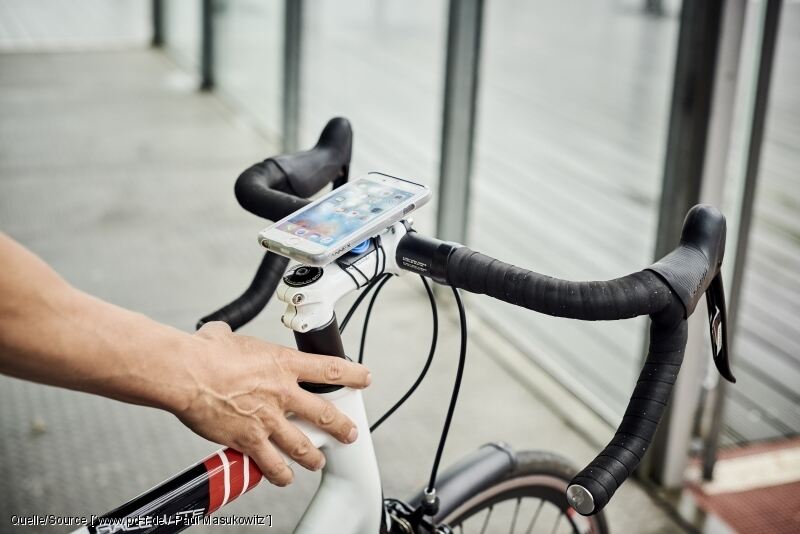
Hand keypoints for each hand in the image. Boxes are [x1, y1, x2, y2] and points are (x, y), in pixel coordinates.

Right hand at [174, 321, 370, 485]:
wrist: (185, 374)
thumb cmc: (203, 353)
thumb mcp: (224, 336)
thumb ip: (230, 338)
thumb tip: (219, 334)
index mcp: (282, 364)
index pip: (329, 369)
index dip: (352, 375)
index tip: (364, 379)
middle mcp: (281, 393)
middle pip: (325, 414)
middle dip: (342, 427)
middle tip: (349, 433)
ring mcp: (267, 420)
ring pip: (302, 446)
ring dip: (313, 457)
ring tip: (317, 462)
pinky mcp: (249, 440)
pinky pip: (271, 464)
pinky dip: (279, 474)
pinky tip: (283, 477)